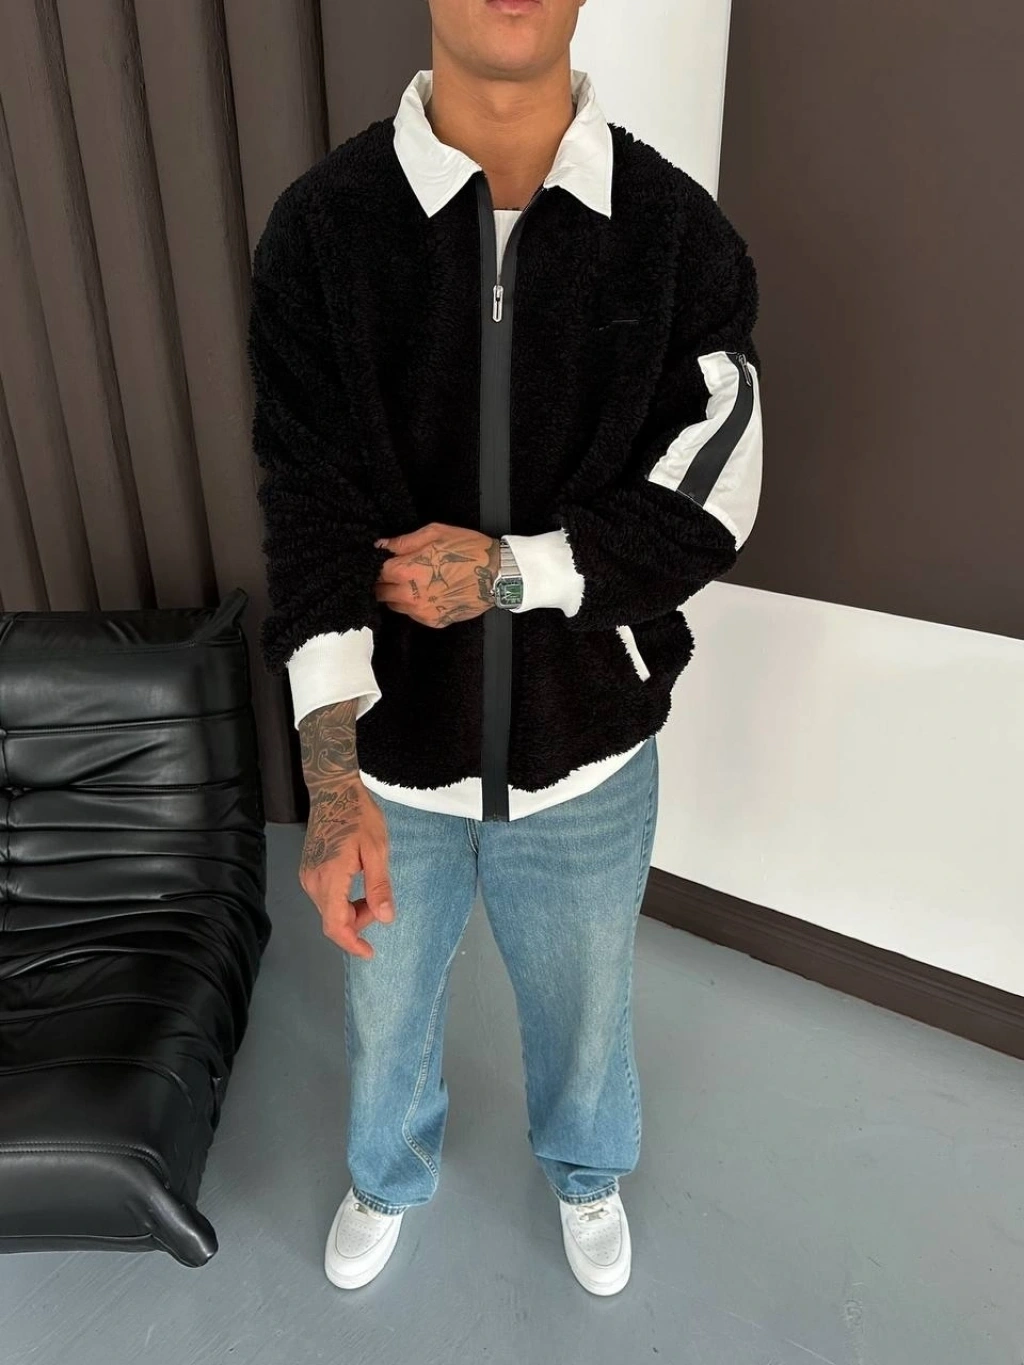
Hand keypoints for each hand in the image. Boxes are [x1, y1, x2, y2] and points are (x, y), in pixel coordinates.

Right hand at [300, 778, 393, 958]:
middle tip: (379, 902)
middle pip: (332, 919)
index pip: (335, 924)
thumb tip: (384, 918)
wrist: (334, 791)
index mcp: (330, 877)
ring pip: (328, 909)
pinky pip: (325, 897)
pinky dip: (342, 900)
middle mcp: (313, 880)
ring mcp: (307, 875)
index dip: (352, 943)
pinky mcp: (308, 870)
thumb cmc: (358, 816)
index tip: (369, 952)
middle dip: (357, 922)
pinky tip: (357, 884)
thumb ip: (379, 886)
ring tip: (370, 889)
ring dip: (350, 910)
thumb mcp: (377, 850)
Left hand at [374, 522, 497, 627]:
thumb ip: (404, 541)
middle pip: (380, 593)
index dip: (377, 566)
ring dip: (397, 595)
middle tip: (397, 573)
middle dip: (384, 582)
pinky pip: (413, 614)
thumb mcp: (435, 533)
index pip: (376, 573)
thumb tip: (381, 545)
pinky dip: (415, 604)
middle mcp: (410, 595)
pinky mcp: (433, 621)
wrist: (497, 575)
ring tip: (414, 582)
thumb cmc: (468, 550)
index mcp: (407, 570)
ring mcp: (422, 611)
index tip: (383, 563)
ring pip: (394, 606)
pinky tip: (429, 592)